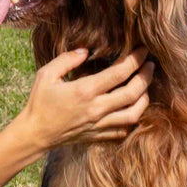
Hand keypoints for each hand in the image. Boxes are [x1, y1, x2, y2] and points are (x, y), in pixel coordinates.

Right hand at [19, 46, 153, 152]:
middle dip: (146, 76)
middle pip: (133, 93)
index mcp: (85, 91)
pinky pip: (124, 129)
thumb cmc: (39, 102)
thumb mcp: (46, 74)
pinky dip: (133, 118)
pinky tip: (133, 108)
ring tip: (145, 87)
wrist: (35, 134)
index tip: (142, 50)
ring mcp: (100, 124)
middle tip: (150, 65)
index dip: (135, 60)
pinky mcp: (99, 135)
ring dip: (145, 98)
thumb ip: (67, 59)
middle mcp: (96, 108)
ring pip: (134, 113)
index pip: (120, 73)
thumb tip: (86, 51)